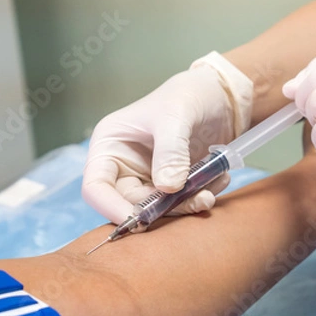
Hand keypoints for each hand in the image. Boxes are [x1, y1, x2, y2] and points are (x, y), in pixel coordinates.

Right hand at [83, 52, 252, 224]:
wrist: (219, 95)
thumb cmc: (188, 95)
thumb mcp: (176, 116)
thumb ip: (170, 152)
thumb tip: (167, 188)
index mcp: (110, 145)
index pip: (96, 186)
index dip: (111, 208)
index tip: (140, 221)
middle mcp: (124, 165)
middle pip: (131, 203)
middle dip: (162, 209)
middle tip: (197, 201)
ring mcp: (149, 176)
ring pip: (159, 208)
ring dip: (186, 205)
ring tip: (211, 191)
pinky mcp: (173, 183)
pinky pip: (181, 202)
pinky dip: (200, 196)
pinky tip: (219, 180)